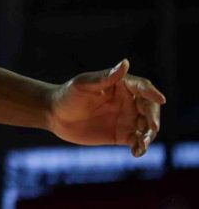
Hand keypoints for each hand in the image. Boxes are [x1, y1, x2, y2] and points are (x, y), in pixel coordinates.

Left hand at [48, 59, 165, 156]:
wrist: (54, 115)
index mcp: (121, 85)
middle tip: (152, 127)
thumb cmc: (68, 94)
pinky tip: (136, 152)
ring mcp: (127, 118)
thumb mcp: (84, 85)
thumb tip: (125, 63)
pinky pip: (137, 141)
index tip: (161, 99)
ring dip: (149, 135)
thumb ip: (105, 77)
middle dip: (154, 117)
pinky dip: (141, 147)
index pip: (142, 87)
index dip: (152, 93)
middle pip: (149, 108)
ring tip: (142, 143)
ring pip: (147, 126)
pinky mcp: (123, 135)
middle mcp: (128, 101)